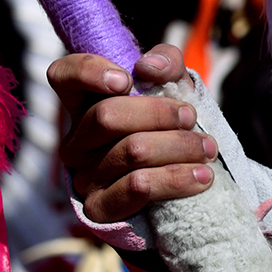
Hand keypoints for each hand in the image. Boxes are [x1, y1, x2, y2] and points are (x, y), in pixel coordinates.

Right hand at [49, 45, 214, 222]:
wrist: (181, 185)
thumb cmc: (171, 127)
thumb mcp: (173, 87)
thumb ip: (165, 63)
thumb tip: (149, 66)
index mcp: (85, 105)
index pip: (63, 75)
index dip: (88, 71)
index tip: (127, 79)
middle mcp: (77, 141)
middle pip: (106, 116)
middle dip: (159, 114)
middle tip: (190, 117)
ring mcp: (83, 177)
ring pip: (131, 152)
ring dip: (179, 147)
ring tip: (207, 149)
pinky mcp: (100, 208)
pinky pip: (137, 188)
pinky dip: (175, 179)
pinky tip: (201, 177)